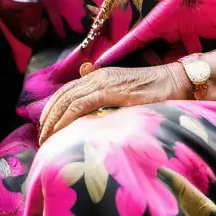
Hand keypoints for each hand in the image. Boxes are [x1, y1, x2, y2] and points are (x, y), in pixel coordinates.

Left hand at [38, 62, 190, 144]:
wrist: (175, 82)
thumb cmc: (154, 92)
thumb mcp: (125, 95)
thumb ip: (108, 100)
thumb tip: (90, 112)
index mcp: (98, 76)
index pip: (66, 91)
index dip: (52, 108)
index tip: (45, 127)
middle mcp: (96, 76)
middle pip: (62, 96)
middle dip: (48, 117)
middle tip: (40, 137)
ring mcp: (103, 82)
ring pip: (67, 100)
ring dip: (53, 121)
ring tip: (46, 139)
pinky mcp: (110, 91)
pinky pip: (81, 105)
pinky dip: (66, 118)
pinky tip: (60, 131)